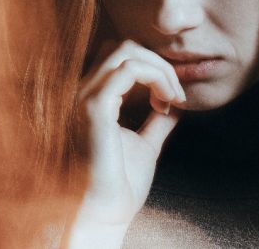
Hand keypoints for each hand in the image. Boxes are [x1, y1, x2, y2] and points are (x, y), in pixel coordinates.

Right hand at [68, 40, 185, 247]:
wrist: (104, 212)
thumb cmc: (118, 183)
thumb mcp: (144, 144)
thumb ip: (155, 121)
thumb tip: (175, 106)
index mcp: (90, 98)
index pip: (118, 57)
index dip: (151, 68)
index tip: (171, 100)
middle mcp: (82, 92)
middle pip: (122, 45)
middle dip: (158, 62)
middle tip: (177, 94)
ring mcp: (85, 97)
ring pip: (126, 50)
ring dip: (160, 69)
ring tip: (173, 98)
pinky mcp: (94, 108)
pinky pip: (128, 70)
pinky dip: (155, 78)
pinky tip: (165, 103)